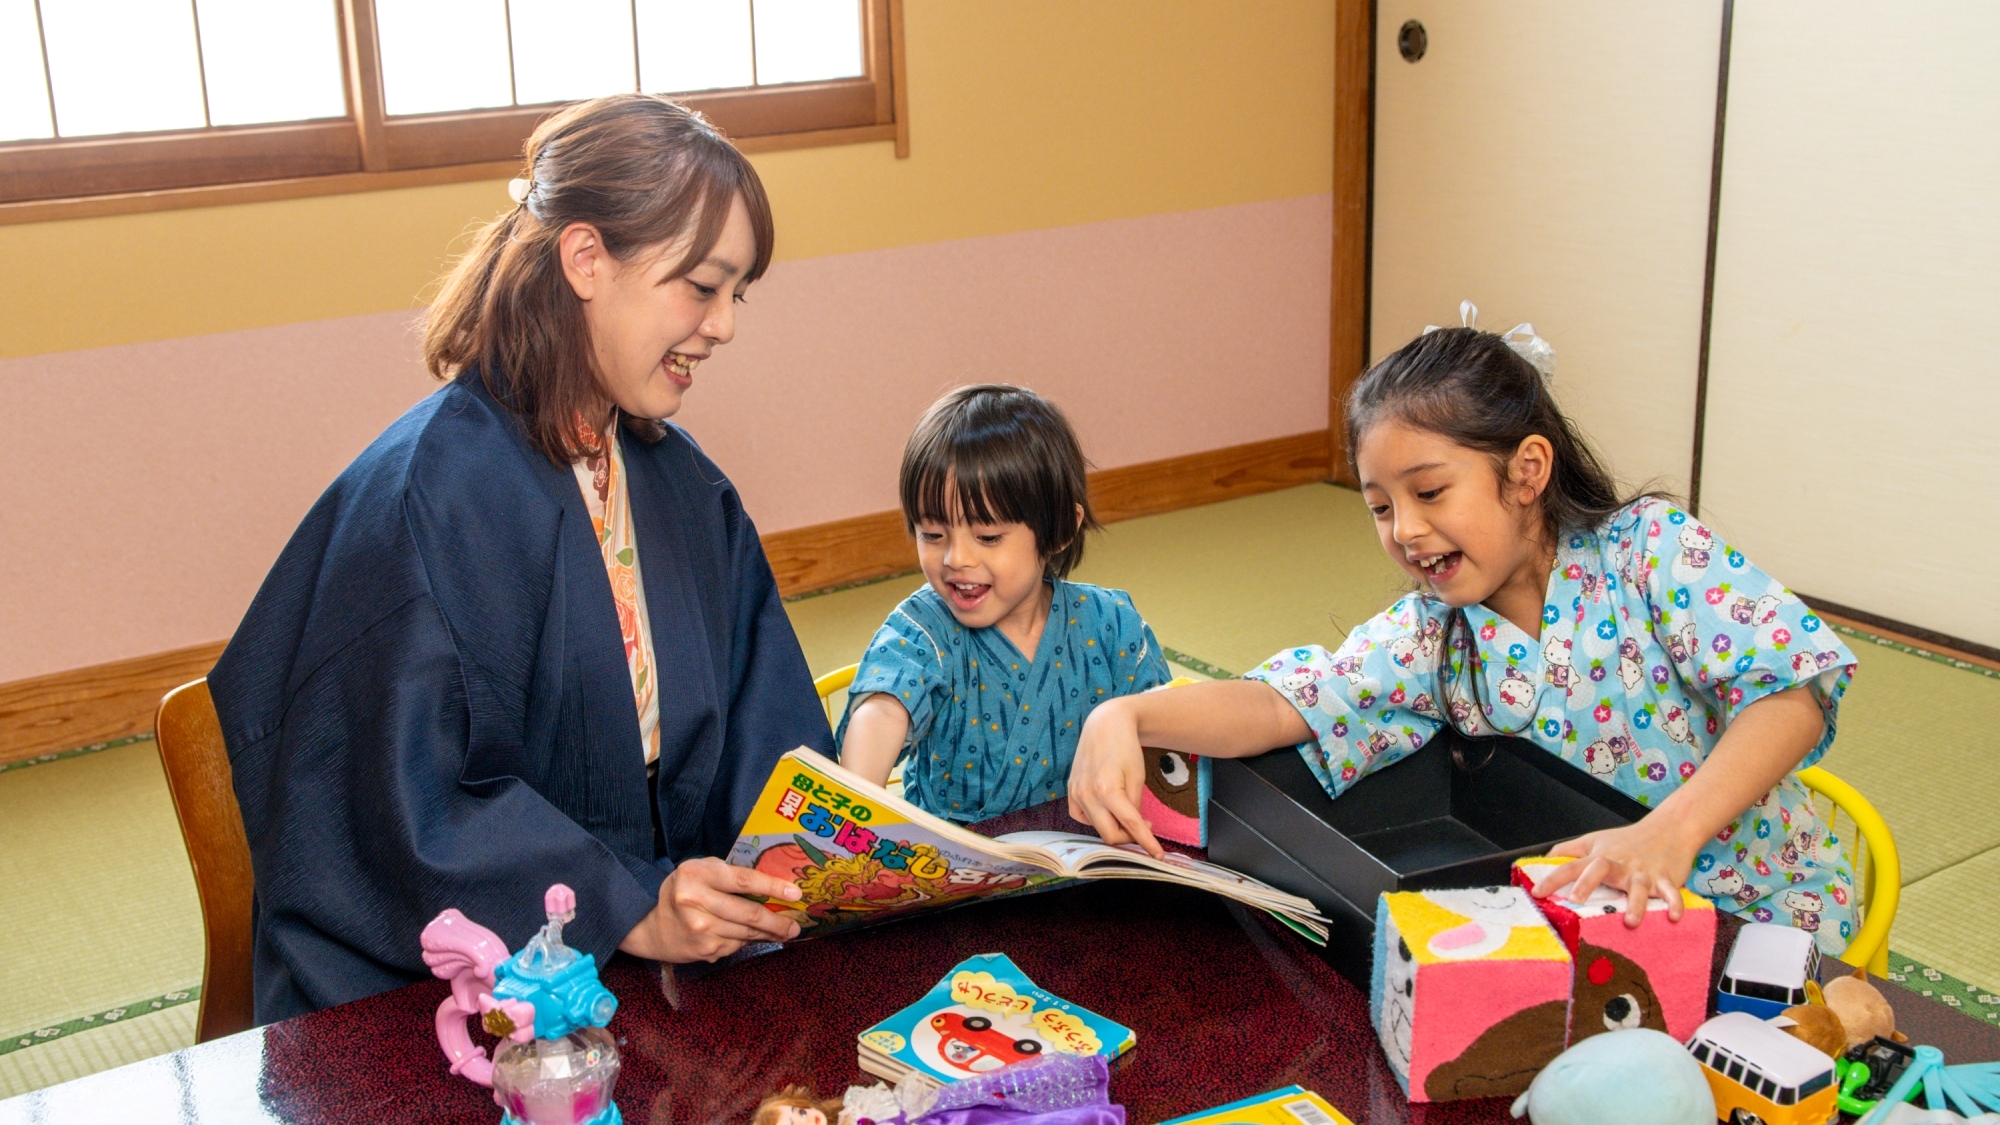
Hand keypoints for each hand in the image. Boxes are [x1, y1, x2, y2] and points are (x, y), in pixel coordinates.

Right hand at [618, 857, 802, 961]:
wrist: (652, 927)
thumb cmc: (684, 891)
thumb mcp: (701, 871)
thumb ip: (730, 874)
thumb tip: (773, 886)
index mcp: (696, 875)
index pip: (744, 881)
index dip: (773, 887)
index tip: (795, 893)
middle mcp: (696, 902)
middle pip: (750, 913)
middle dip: (778, 920)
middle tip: (796, 924)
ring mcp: (701, 930)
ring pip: (747, 932)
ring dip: (770, 933)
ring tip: (784, 931)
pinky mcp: (705, 950)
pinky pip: (738, 944)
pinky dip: (749, 940)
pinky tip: (753, 936)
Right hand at [1067, 697, 1164, 857]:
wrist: (1104, 725)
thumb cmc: (1125, 748)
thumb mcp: (1137, 777)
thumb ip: (1134, 805)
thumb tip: (1133, 827)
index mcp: (1107, 790)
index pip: (1130, 825)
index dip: (1146, 842)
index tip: (1158, 856)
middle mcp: (1087, 794)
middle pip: (1109, 834)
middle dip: (1129, 838)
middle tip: (1144, 828)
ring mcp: (1076, 793)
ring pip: (1096, 828)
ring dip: (1113, 828)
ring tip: (1127, 815)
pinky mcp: (1071, 791)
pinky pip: (1082, 817)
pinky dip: (1095, 820)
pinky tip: (1106, 811)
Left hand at [1531, 812, 1701, 926]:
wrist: (1668, 829)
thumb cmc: (1628, 839)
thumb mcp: (1594, 841)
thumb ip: (1569, 851)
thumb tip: (1544, 859)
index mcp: (1600, 857)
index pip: (1570, 866)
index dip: (1552, 878)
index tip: (1537, 893)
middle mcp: (1620, 864)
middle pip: (1600, 869)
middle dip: (1587, 884)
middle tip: (1575, 900)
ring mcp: (1643, 872)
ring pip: (1638, 886)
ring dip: (1635, 903)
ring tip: (1630, 921)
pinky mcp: (1666, 878)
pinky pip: (1671, 892)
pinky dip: (1674, 903)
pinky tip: (1674, 916)